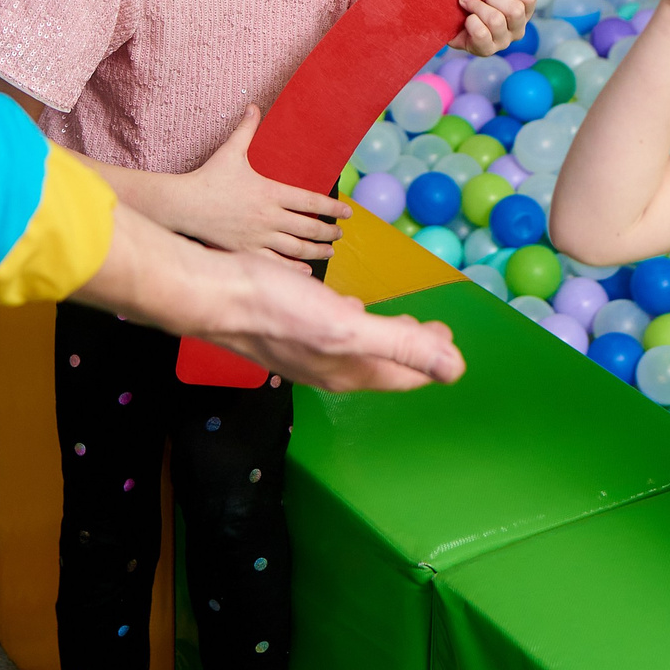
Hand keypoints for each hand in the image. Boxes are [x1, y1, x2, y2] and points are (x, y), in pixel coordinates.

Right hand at [176, 106, 351, 259]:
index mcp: (270, 192)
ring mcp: (258, 237)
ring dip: (317, 252)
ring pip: (296, 249)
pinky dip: (294, 268)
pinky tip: (305, 269)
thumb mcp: (230, 151)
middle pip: (309, 228)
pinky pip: (276, 263)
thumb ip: (247, 129)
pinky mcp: (246, 251)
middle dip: (329, 232)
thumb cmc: (208, 178)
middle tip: (339, 234)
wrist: (183, 205)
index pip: (311, 202)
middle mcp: (268, 217)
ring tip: (329, 252)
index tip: (348, 213)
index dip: (333, 208)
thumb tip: (254, 106)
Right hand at [201, 249, 466, 390]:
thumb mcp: (348, 325)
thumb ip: (401, 345)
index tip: (448, 338)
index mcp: (350, 370)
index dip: (431, 360)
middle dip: (411, 350)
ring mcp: (306, 353)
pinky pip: (332, 335)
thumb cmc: (278, 309)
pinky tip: (345, 307)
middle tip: (431, 330)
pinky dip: (351, 324)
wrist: (215, 295)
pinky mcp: (289, 333)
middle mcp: (329, 369)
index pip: (404, 374)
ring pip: (357, 351)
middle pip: (382, 364)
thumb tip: (454, 369)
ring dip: (383, 338)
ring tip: (397, 322)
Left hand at [454, 0, 535, 54]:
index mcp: (524, 8)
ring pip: (496, 20)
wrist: (449, 6)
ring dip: (476, 6)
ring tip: (466, 2)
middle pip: (515, 10)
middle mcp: (518, 27)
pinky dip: (471, 22)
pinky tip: (465, 19)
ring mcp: (503, 41)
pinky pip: (481, 33)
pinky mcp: (486, 50)